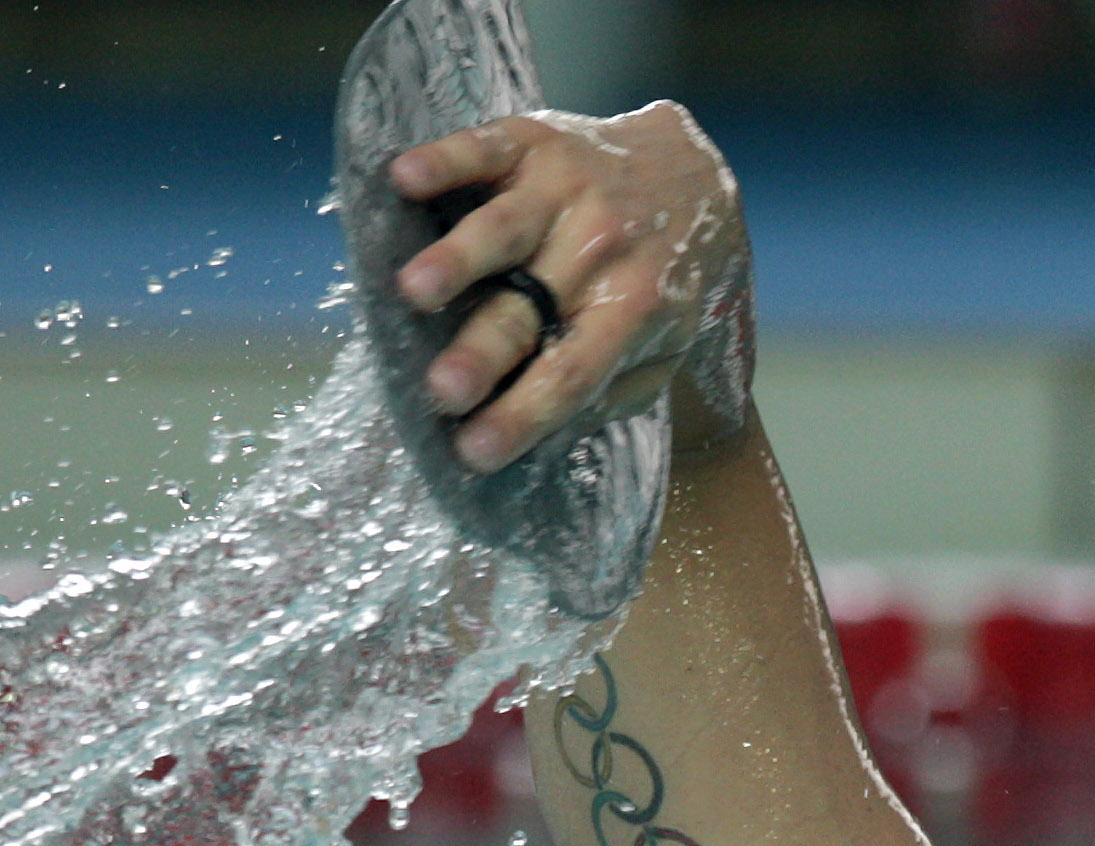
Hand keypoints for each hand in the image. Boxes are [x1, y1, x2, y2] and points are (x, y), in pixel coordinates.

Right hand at [389, 101, 751, 470]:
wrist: (691, 175)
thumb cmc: (660, 278)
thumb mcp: (663, 344)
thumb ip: (611, 388)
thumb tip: (543, 437)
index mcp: (631, 309)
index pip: (572, 372)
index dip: (524, 413)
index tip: (473, 452)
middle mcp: (599, 250)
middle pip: (529, 309)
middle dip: (482, 352)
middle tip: (440, 391)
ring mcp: (566, 191)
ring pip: (504, 227)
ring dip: (456, 258)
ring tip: (413, 290)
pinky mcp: (535, 143)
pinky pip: (486, 149)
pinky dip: (444, 160)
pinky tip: (404, 178)